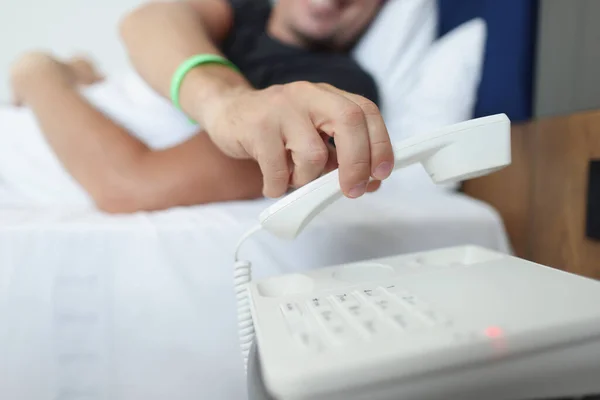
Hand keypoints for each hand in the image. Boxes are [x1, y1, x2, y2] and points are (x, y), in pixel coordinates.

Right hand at [201, 81, 393, 197]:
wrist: (227, 112)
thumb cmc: (278, 130)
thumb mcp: (313, 134)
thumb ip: (340, 153)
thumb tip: (370, 183)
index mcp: (328, 96)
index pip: (366, 111)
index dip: (381, 143)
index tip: (381, 174)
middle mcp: (308, 94)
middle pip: (349, 121)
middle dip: (357, 163)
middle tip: (352, 191)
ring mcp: (281, 108)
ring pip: (313, 154)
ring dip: (306, 179)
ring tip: (292, 177)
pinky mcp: (257, 126)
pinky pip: (278, 170)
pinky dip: (278, 186)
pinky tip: (273, 182)